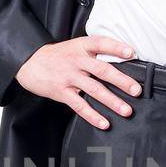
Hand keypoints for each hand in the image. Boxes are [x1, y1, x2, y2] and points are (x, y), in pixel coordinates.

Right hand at [16, 34, 141, 127]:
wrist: (29, 62)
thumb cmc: (57, 56)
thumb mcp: (74, 46)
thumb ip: (94, 52)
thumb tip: (120, 60)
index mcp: (81, 47)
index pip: (101, 43)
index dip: (117, 47)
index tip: (131, 52)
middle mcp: (77, 61)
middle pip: (102, 70)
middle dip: (122, 81)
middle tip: (136, 90)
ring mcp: (69, 77)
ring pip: (94, 90)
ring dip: (112, 101)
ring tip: (126, 110)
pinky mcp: (62, 92)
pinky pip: (79, 105)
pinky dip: (93, 115)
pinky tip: (104, 123)